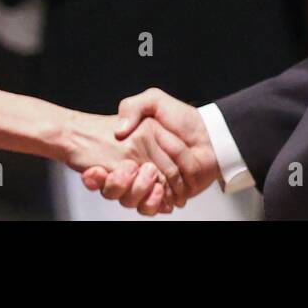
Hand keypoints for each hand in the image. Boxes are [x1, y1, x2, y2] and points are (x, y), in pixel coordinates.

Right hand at [82, 88, 221, 213]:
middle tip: (129, 168)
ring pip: (129, 200)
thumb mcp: (154, 100)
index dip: (96, 175)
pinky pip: (150, 207)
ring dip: (137, 192)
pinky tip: (161, 193)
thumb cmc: (184, 119)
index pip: (102, 168)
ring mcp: (149, 182)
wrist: (211, 138)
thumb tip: (119, 130)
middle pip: (113, 188)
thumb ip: (132, 107)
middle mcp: (136, 166)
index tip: (95, 171)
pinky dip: (154, 202)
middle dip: (118, 183)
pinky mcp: (164, 195)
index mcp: (129, 146)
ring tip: (150, 176)